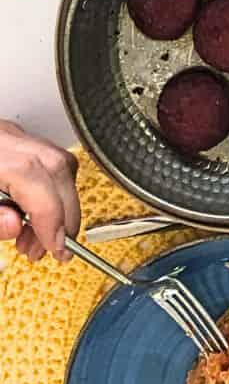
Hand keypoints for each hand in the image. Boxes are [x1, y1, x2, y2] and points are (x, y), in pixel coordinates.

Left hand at [0, 121, 79, 261]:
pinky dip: (51, 191)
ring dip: (61, 204)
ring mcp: (11, 135)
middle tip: (59, 247)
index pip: (36, 177)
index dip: (53, 217)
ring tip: (42, 239)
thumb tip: (15, 226)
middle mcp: (6, 138)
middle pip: (57, 166)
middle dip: (67, 212)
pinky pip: (47, 161)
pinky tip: (36, 216)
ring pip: (58, 160)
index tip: (57, 248)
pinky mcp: (12, 141)